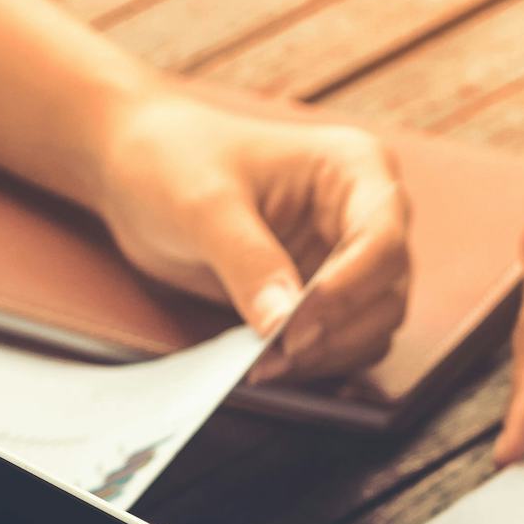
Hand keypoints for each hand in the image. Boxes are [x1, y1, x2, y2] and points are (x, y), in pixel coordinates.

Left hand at [88, 89, 411, 384]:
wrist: (135, 169)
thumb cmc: (173, 160)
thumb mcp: (205, 206)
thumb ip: (248, 263)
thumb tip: (282, 325)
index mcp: (352, 167)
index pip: (382, 239)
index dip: (347, 290)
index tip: (296, 325)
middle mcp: (363, 212)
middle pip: (388, 290)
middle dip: (336, 330)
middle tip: (276, 354)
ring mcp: (345, 257)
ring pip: (374, 324)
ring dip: (328, 353)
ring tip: (265, 363)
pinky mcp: (321, 294)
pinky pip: (342, 340)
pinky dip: (316, 360)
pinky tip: (270, 362)